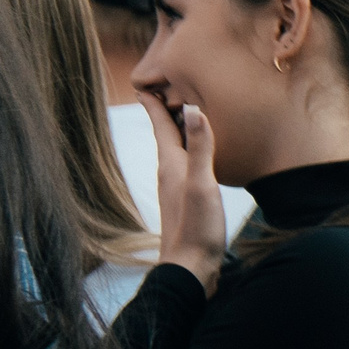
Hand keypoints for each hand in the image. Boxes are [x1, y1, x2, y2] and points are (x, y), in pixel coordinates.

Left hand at [144, 94, 225, 293]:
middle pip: (167, 134)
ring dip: (180, 128)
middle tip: (170, 86)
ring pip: (177, 148)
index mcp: (171, 164)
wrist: (191, 267)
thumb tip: (194, 108)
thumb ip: (200, 147)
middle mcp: (171, 172)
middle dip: (167, 110)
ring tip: (189, 111)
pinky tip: (201, 153)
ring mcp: (178, 186)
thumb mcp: (201, 184)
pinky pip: (188, 162)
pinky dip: (192, 148)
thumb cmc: (196, 227)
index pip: (161, 125)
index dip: (155, 103)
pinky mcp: (188, 198)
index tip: (147, 81)